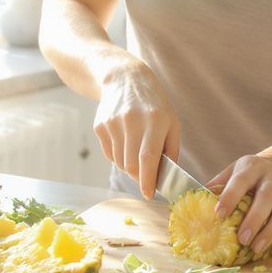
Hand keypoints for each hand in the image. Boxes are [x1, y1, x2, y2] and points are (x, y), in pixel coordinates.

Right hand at [94, 60, 179, 199]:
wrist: (124, 79)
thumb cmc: (154, 104)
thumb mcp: (171, 120)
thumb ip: (171, 149)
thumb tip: (166, 177)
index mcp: (154, 119)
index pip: (148, 157)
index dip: (148, 179)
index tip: (149, 194)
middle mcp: (131, 120)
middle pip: (131, 164)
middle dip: (139, 178)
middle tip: (146, 179)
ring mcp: (112, 123)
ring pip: (119, 162)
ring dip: (129, 166)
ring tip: (136, 152)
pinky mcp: (100, 126)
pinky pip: (109, 153)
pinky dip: (118, 155)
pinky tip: (125, 140)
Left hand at [207, 154, 271, 257]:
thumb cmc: (254, 172)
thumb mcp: (236, 170)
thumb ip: (219, 184)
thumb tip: (193, 201)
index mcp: (252, 167)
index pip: (240, 180)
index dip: (230, 196)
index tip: (218, 215)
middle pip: (267, 196)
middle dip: (255, 218)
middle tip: (242, 239)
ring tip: (256, 248)